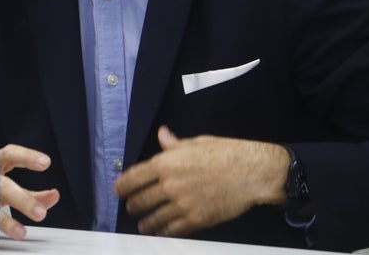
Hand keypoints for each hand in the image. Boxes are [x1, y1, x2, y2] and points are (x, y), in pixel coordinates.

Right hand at [0, 144, 60, 239]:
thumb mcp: (12, 187)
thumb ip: (32, 193)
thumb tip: (53, 196)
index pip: (9, 155)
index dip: (26, 157)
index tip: (45, 163)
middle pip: (3, 186)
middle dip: (22, 200)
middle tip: (40, 212)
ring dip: (8, 220)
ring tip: (22, 231)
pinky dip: (3, 226)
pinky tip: (16, 231)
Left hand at [113, 126, 288, 237]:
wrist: (251, 172)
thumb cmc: (225, 154)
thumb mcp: (196, 143)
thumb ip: (174, 144)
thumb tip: (162, 135)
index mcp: (166, 163)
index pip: (134, 177)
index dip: (122, 186)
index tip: (117, 190)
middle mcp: (170, 184)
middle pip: (142, 199)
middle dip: (133, 205)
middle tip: (130, 208)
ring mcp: (182, 203)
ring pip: (155, 217)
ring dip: (146, 223)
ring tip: (142, 225)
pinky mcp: (197, 219)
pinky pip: (174, 229)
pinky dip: (164, 232)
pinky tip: (161, 233)